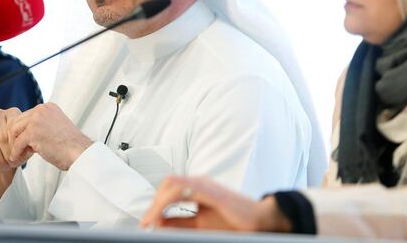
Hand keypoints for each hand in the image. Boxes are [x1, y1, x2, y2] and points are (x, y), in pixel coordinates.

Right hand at [0, 107, 23, 208]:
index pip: (14, 131)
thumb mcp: (26, 146)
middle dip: (7, 155)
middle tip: (11, 164)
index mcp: (13, 113)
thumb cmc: (16, 148)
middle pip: (2, 138)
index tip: (18, 157)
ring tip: (3, 166)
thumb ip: (29, 145)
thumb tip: (30, 148)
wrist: (0, 154)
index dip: (16, 147)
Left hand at [8, 102, 92, 170]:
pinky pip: (17, 143)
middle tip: (19, 149)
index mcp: (47, 107)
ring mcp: (36, 120)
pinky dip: (15, 152)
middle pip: (17, 121)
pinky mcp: (33, 132)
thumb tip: (27, 132)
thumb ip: (43, 125)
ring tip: (18, 154)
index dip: (22, 130)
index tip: (23, 142)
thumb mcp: (56, 127)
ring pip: (14, 130)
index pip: (26, 116)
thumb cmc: (70, 145)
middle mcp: (41, 110)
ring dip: (14, 144)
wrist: (80, 153)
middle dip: (15, 136)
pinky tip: (17, 159)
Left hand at [139, 175, 291, 232]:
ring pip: (171, 185)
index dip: (155, 204)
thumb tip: (158, 223)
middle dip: (153, 203)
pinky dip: (165, 203)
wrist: (260, 220)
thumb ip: (180, 223)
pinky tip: (160, 216)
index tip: (147, 222)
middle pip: (167, 183)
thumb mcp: (201, 225)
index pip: (169, 190)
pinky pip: (181, 192)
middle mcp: (199, 181)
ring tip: (149, 221)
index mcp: (197, 187)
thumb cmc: (234, 222)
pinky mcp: (209, 191)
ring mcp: (204, 184)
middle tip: (146, 223)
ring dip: (156, 203)